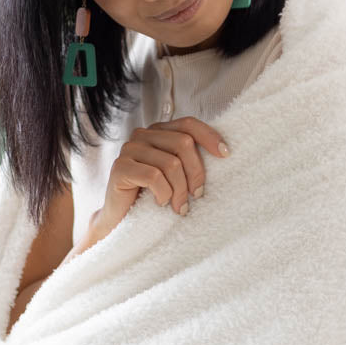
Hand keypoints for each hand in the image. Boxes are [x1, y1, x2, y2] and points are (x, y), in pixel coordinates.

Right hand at [92, 116, 228, 236]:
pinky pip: (154, 177)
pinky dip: (164, 194)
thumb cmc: (152, 197)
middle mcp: (142, 135)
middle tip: (197, 196)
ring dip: (180, 190)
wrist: (121, 220)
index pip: (188, 124)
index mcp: (158, 131)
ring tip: (180, 207)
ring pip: (171, 163)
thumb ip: (187, 159)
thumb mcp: (174, 175)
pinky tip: (161, 204)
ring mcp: (129, 149)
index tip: (225, 155)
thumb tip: (222, 154)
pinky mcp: (120, 167)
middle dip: (195, 173)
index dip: (209, 137)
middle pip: (183, 143)